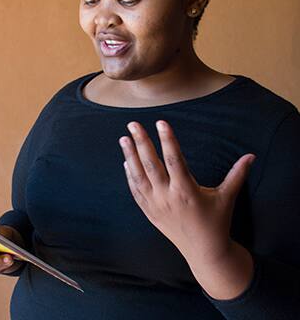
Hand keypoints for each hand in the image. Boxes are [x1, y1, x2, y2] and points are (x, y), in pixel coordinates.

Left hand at [119, 120, 255, 263]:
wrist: (204, 252)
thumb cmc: (217, 222)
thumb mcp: (227, 197)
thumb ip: (237, 175)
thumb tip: (251, 156)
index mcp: (186, 191)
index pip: (174, 160)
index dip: (167, 140)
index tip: (160, 122)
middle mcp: (167, 197)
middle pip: (151, 165)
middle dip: (141, 143)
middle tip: (133, 124)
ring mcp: (155, 205)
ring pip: (138, 177)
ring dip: (129, 157)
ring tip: (123, 139)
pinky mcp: (149, 212)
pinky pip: (136, 192)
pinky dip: (130, 177)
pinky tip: (126, 162)